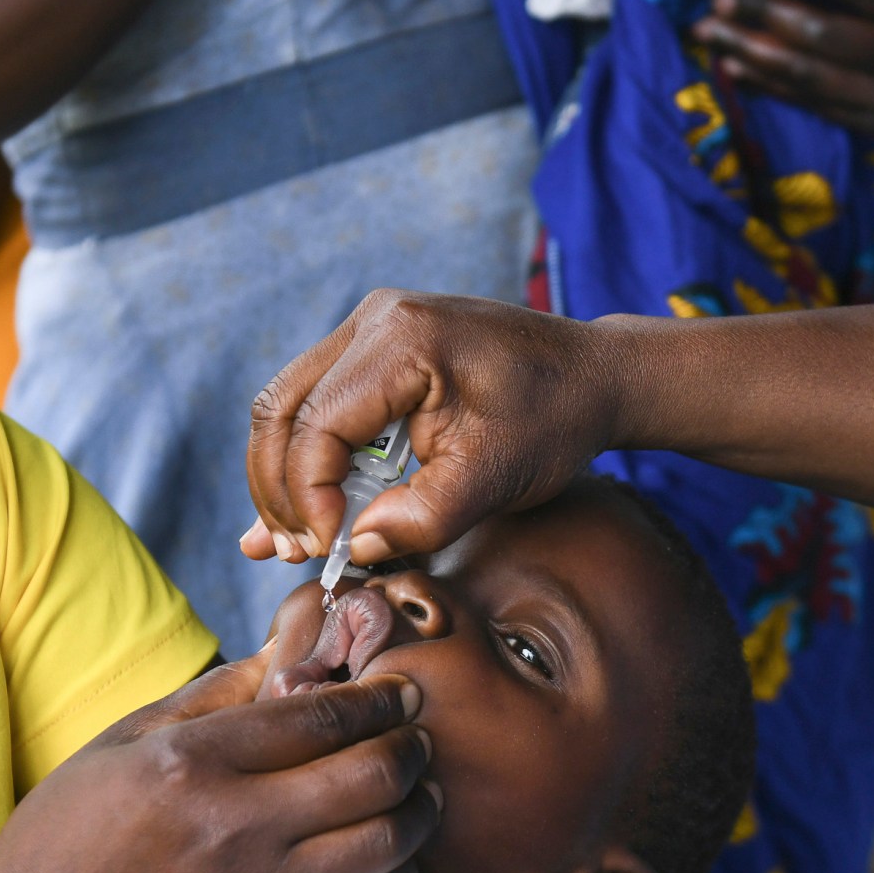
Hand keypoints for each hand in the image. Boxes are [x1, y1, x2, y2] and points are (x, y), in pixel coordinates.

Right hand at [0, 657, 438, 872]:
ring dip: (420, 807)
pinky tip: (393, 851)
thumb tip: (288, 653)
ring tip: (419, 789)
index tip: (398, 688)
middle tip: (416, 733)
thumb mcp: (120, 742)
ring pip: (389, 841)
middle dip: (411, 744)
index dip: (379, 696)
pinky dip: (400, 871)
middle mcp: (237, 828)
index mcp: (194, 763)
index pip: (324, 714)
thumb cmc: (65, 839)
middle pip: (373, 773)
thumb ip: (211, 696)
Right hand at [244, 290, 624, 567]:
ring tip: (290, 542)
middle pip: (280, 409)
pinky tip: (296, 513)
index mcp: (402, 339)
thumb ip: (423, 517)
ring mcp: (371, 328)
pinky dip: (306, 459)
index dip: (310, 496)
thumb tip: (356, 544)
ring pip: (287, 405)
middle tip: (293, 551)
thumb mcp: (495, 478)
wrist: (594, 375)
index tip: (331, 549)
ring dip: (283, 476)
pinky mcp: (376, 349)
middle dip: (279, 489)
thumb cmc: (554, 418)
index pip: (317, 425)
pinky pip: (316, 404)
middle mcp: (373, 320)